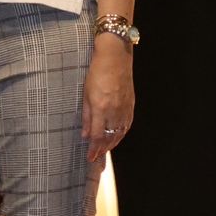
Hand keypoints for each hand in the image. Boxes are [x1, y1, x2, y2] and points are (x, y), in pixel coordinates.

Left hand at [82, 34, 134, 161]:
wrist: (115, 57)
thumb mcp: (85, 93)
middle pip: (109, 137)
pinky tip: (117, 138)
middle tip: (96, 157)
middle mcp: (114, 110)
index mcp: (101, 108)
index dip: (93, 149)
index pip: (97, 136)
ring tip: (104, 151)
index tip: (89, 158)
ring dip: (112, 144)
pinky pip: (127, 125)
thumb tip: (85, 135)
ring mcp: (124, 108)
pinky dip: (121, 134)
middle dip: (102, 150)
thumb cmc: (97, 72)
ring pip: (119, 133)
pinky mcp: (131, 104)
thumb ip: (86, 116)